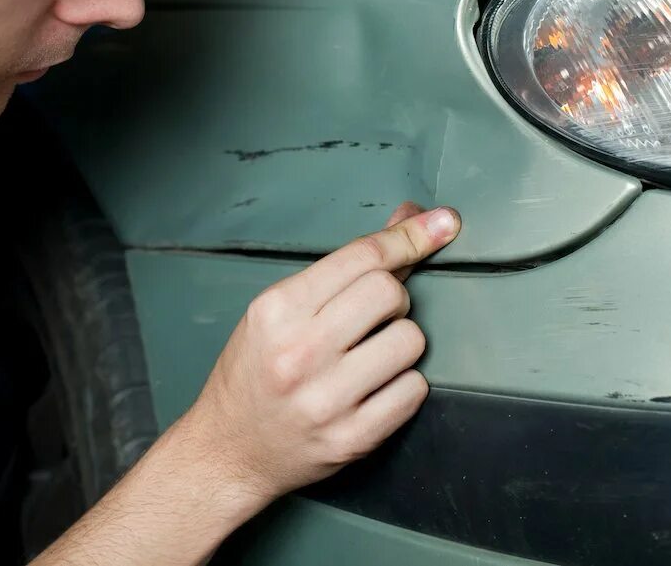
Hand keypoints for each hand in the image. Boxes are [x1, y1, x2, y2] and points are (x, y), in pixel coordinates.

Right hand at [178, 201, 460, 503]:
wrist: (228, 450)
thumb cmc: (255, 372)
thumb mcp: (279, 311)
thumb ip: (342, 269)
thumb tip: (407, 220)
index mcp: (278, 310)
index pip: (361, 257)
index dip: (409, 237)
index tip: (442, 223)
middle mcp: (300, 352)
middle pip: (390, 292)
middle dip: (396, 297)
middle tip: (374, 317)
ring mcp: (327, 399)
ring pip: (410, 340)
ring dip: (401, 342)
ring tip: (372, 355)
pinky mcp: (352, 438)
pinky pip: (413, 390)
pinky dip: (405, 383)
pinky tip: (377, 388)